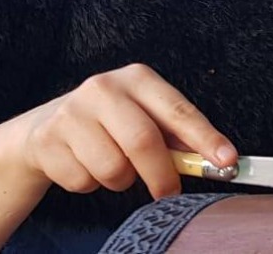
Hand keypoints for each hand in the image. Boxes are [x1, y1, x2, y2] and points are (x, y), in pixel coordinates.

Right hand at [16, 64, 231, 197]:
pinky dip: (90, 184)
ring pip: (112, 168)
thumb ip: (177, 137)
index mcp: (137, 78)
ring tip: (114, 166)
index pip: (178, 110)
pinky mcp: (48, 140)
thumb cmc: (110, 123)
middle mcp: (103, 88)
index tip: (226, 160)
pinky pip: (83, 181)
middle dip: (162, 175)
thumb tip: (216, 161)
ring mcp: (72, 112)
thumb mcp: (144, 117)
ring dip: (120, 181)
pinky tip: (84, 165)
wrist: (45, 128)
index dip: (204, 137)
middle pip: (143, 141)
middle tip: (168, 192)